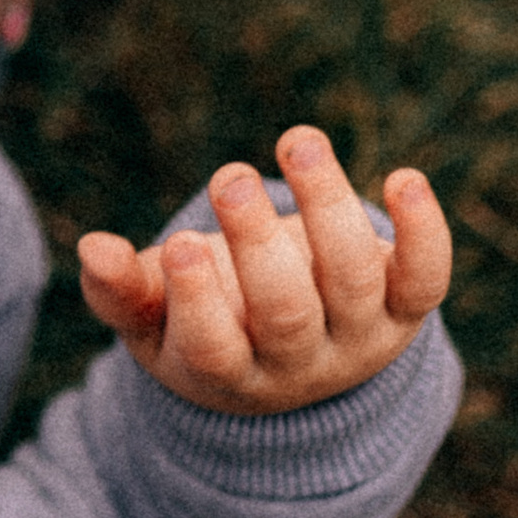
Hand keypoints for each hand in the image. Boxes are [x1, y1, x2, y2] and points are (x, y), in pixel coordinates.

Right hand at [77, 127, 451, 414]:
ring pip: (353, 279)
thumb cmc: (202, 320)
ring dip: (327, 206)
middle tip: (228, 177)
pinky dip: (423, 229)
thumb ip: (119, 287)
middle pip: (286, 312)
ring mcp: (360, 338)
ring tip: (297, 142)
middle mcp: (302, 366)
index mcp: (230, 375)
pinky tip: (403, 179)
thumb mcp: (150, 315)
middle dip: (258, 243)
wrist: (295, 354)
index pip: (215, 350)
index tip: (180, 242)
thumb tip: (91, 247)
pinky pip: (426, 276)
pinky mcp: (405, 307)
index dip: (199, 299)